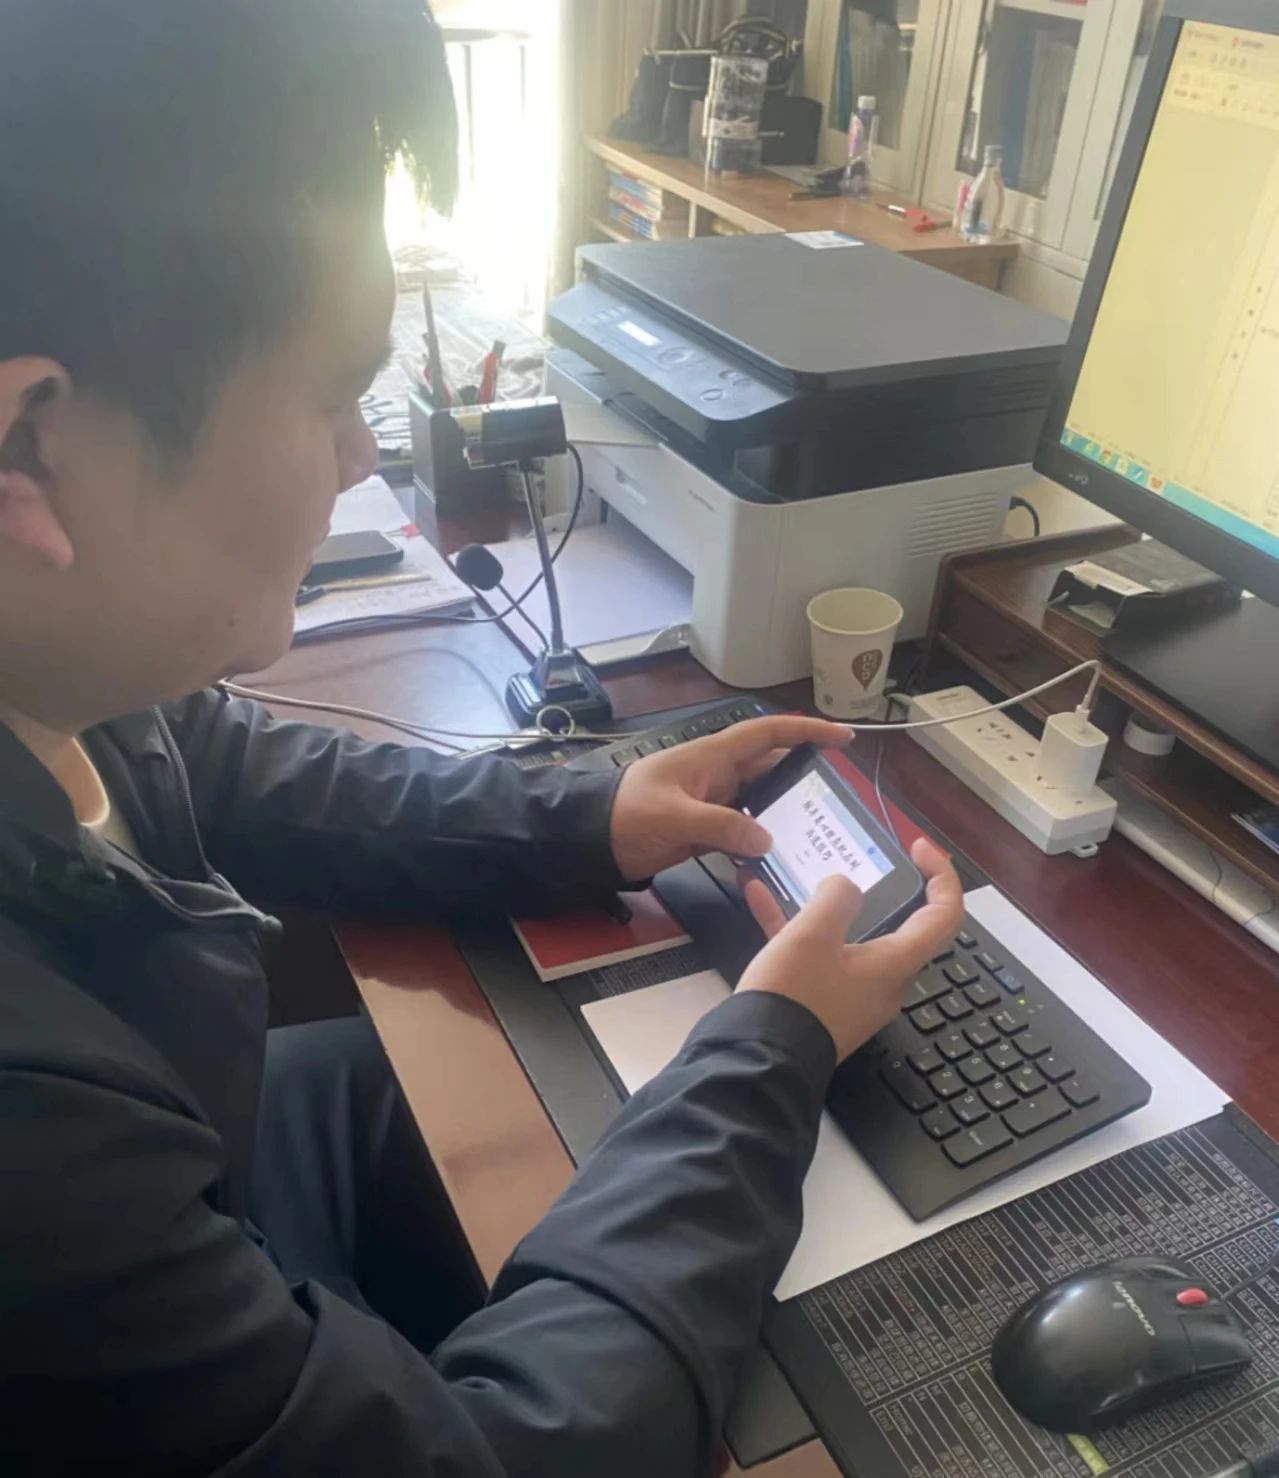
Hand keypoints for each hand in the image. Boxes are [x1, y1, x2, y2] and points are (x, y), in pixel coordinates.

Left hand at [609, 715, 851, 882]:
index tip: (842, 737)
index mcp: (711, 756)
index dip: (806, 732)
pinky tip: (777, 860)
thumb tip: (766, 838)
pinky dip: (759, 844)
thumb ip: (720, 825)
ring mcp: (711, 804)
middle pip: (770, 769)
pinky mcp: (704, 832)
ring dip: (784, 815)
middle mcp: (716, 776)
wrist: (588, 840)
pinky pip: (742, 832)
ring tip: (817, 832)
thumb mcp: (673, 815)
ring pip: (759, 803)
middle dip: (803, 777)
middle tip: (837, 798)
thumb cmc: (624, 813)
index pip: (767, 734)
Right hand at [737, 839, 963, 1060]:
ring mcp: (852, 993)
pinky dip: (795, 926)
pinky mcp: (822, 1002)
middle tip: (858, 859)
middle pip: (899, 926)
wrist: (758, 1059)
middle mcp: (883, 981)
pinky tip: (760, 897)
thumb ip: (835, 898)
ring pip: (850, 937)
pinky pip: (816, 954)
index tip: (919, 848)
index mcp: (895, 964)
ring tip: (801, 872)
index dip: (941, 875)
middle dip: (879, 888)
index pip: (943, 915)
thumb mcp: (812, 935)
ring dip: (826, 904)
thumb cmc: (793, 999)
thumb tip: (845, 887)